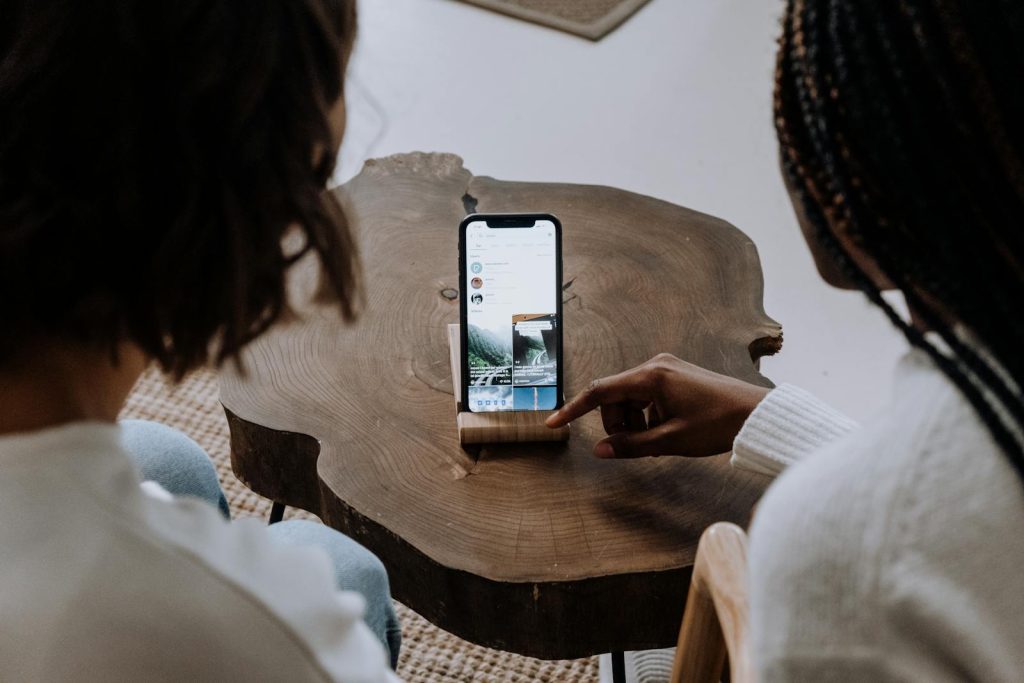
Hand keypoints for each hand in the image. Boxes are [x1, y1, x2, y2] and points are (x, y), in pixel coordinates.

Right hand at [546, 353, 769, 458]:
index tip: (552, 423)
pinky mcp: (674, 375)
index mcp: (651, 377)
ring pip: (629, 399)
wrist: (756, 414)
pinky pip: (646, 397)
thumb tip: (600, 451)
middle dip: (617, 424)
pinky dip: (647, 416)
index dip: (573, 409)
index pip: (599, 391)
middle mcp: (655, 366)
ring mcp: (665, 369)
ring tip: (659, 440)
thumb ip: (631, 445)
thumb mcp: (671, 441)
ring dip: (633, 422)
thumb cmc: (717, 425)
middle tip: (638, 446)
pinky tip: (667, 430)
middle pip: (614, 397)